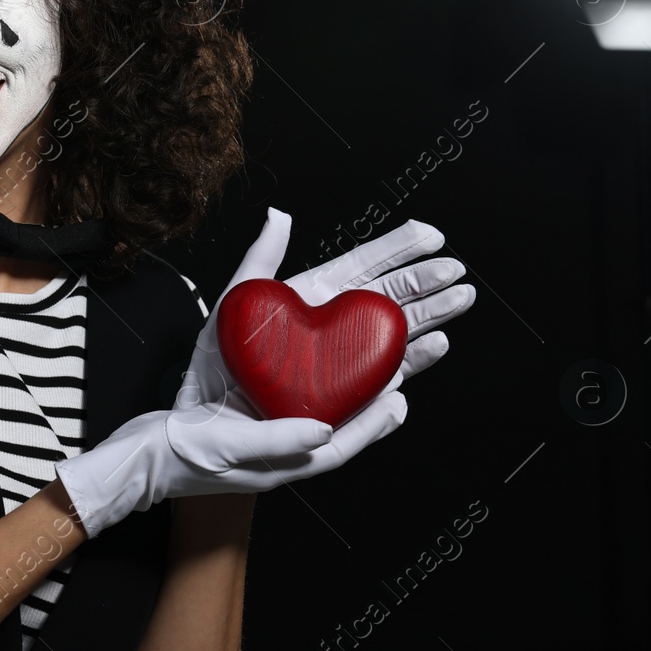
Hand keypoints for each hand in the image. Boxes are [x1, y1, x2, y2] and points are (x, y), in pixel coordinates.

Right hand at [54, 389, 406, 538]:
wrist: (138, 460)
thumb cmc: (181, 461)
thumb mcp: (233, 448)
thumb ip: (279, 440)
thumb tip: (324, 430)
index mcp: (285, 462)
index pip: (344, 445)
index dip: (375, 423)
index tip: (400, 396)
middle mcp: (282, 449)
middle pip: (338, 421)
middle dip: (368, 396)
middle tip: (398, 365)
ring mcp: (265, 434)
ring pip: (318, 407)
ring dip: (343, 383)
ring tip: (365, 356)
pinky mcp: (247, 418)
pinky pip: (288, 396)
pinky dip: (304, 377)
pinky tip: (306, 359)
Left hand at [180, 210, 475, 414]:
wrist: (192, 434)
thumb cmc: (211, 372)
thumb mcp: (230, 308)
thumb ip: (259, 260)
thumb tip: (279, 216)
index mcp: (310, 309)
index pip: (362, 272)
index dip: (397, 251)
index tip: (431, 235)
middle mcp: (330, 343)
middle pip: (387, 311)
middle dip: (424, 292)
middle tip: (457, 277)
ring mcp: (335, 382)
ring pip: (389, 358)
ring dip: (421, 339)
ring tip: (448, 320)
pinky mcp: (329, 424)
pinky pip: (363, 416)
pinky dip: (383, 407)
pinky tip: (402, 389)